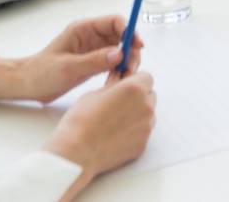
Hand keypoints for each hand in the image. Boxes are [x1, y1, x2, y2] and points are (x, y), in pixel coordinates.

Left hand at [0, 15, 141, 102]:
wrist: (27, 85)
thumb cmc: (42, 73)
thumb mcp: (68, 67)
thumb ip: (94, 60)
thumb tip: (120, 53)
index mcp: (84, 29)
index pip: (115, 22)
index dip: (129, 31)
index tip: (137, 46)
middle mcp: (91, 37)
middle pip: (121, 36)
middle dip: (131, 49)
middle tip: (131, 68)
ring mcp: (93, 50)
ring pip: (120, 50)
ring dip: (127, 61)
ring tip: (124, 78)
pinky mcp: (93, 63)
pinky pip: (113, 62)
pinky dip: (119, 70)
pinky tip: (117, 81)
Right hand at [44, 72, 155, 191]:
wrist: (78, 151)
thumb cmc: (82, 119)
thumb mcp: (96, 92)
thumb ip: (114, 84)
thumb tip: (120, 77)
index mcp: (135, 89)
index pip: (147, 77)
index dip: (135, 80)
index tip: (126, 85)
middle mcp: (146, 107)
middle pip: (150, 96)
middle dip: (138, 97)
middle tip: (120, 103)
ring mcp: (146, 128)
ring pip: (148, 115)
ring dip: (137, 114)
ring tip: (116, 121)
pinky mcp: (142, 145)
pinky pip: (143, 132)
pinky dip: (134, 131)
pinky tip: (116, 135)